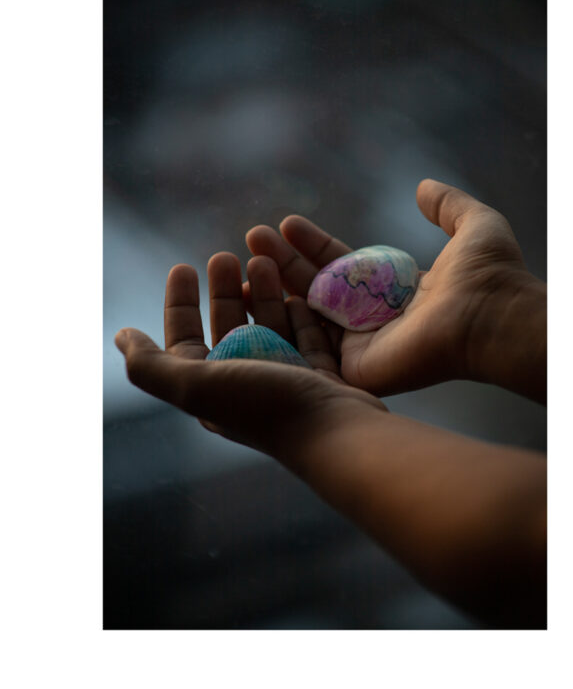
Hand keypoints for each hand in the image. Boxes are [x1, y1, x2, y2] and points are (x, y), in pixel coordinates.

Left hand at [114, 254, 384, 459]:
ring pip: (269, 328)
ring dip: (262, 294)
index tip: (183, 267)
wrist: (336, 432)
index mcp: (211, 389)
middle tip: (226, 256)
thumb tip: (121, 338)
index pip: (185, 340)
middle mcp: (245, 386)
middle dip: (223, 291)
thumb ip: (151, 365)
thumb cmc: (264, 404)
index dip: (179, 304)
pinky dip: (300, 314)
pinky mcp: (320, 378)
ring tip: (264, 262)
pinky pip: (307, 337)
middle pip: (228, 328)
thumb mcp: (193, 384)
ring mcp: (285, 382)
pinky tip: (299, 292)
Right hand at [246, 179, 546, 401]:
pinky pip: (311, 348)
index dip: (315, 244)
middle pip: (319, 288)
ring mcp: (364, 346)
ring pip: (309, 316)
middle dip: (286, 261)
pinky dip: (283, 323)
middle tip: (254, 236)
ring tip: (246, 256)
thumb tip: (423, 186)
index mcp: (396, 289)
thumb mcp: (472, 224)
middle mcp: (376, 319)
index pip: (344, 265)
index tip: (287, 223)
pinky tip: (255, 295)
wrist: (492, 316)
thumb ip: (448, 205)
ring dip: (278, 287)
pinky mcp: (357, 368)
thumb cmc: (490, 276)